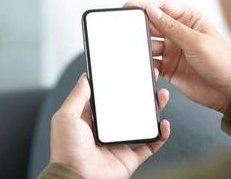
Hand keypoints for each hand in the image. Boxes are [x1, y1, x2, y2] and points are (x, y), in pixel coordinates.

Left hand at [50, 72, 169, 178]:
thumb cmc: (66, 150)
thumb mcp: (66, 117)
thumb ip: (77, 96)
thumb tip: (85, 77)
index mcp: (90, 118)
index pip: (107, 97)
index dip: (117, 84)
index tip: (127, 72)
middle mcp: (105, 129)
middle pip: (127, 107)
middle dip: (139, 93)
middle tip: (149, 79)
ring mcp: (118, 142)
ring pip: (140, 123)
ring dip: (153, 109)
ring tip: (161, 95)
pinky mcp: (129, 157)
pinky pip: (149, 145)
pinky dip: (160, 136)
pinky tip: (164, 124)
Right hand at [124, 0, 230, 112]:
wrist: (226, 92)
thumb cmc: (222, 63)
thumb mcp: (196, 41)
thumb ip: (171, 27)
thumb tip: (152, 11)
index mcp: (189, 20)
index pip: (163, 5)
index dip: (146, 4)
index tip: (131, 7)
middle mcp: (178, 34)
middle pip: (153, 24)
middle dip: (141, 27)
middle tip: (130, 30)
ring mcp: (171, 50)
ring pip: (149, 44)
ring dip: (143, 48)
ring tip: (141, 52)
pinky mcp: (166, 66)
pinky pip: (150, 63)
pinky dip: (147, 65)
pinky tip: (150, 67)